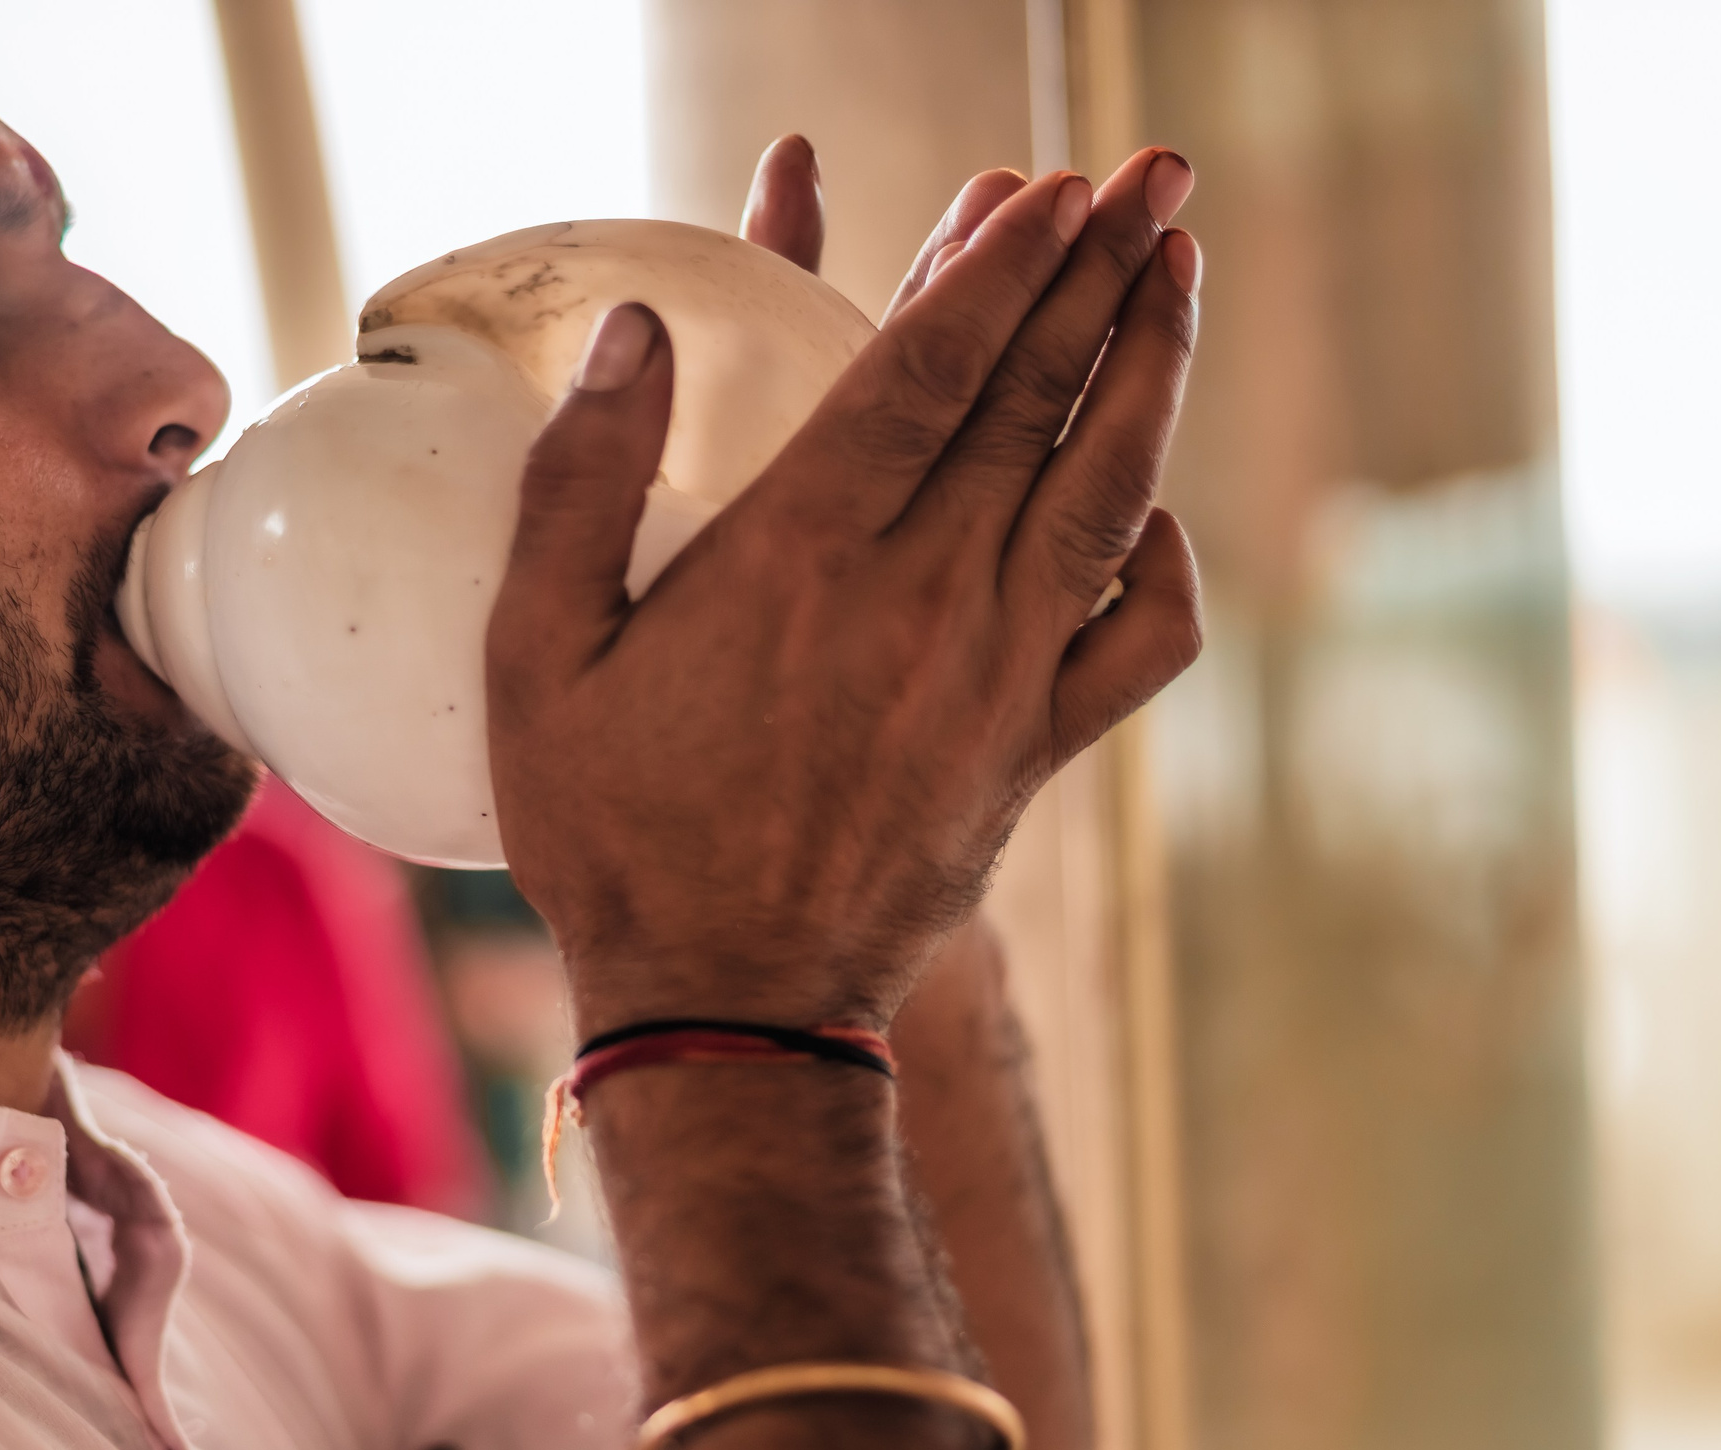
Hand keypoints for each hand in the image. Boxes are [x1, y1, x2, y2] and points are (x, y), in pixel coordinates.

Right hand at [488, 148, 1201, 1035]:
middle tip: (1156, 172)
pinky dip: (1165, 561)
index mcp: (799, 559)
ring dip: (1153, 369)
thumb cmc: (613, 834)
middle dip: (1101, 272)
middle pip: (1036, 402)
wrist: (726, 1006)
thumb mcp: (538, 659)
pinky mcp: (1032, 751)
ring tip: (1182, 270)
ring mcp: (995, 677)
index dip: (1000, 266)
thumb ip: (580, 484)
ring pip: (1106, 492)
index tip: (1054, 187)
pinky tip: (1154, 506)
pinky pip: (1138, 642)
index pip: (930, 371)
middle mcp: (920, 600)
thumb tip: (638, 331)